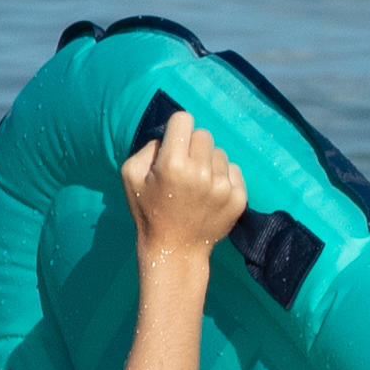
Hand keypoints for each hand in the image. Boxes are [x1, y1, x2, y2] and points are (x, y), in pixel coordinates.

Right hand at [122, 110, 249, 262]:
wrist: (175, 250)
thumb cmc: (149, 212)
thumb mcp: (130, 178)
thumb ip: (146, 149)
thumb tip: (168, 137)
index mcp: (172, 164)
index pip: (183, 119)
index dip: (176, 130)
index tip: (174, 144)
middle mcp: (201, 171)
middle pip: (203, 134)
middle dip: (192, 146)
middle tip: (184, 168)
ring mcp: (223, 185)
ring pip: (220, 152)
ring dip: (209, 163)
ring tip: (197, 184)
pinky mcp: (239, 197)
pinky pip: (234, 169)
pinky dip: (223, 177)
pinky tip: (210, 194)